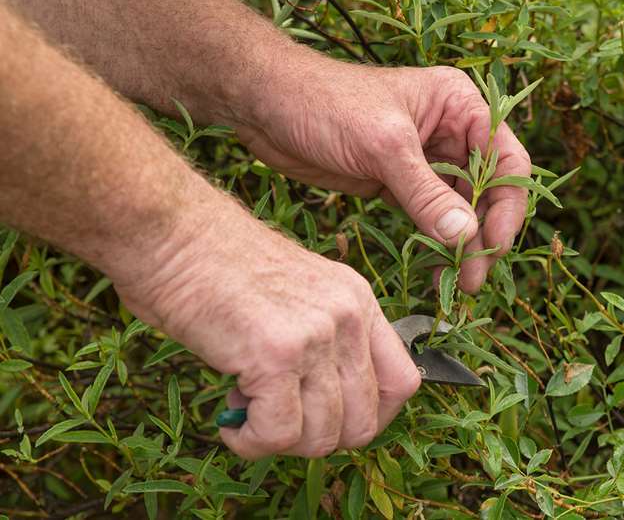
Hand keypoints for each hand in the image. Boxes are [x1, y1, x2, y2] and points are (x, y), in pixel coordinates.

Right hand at [115, 202, 421, 459]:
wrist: (171, 232)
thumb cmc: (216, 267)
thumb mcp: (296, 296)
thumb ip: (324, 343)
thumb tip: (327, 414)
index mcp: (358, 299)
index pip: (403, 383)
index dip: (370, 417)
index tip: (329, 422)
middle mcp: (347, 316)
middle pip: (365, 422)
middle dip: (318, 439)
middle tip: (275, 420)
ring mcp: (316, 334)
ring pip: (322, 437)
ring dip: (279, 442)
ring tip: (246, 411)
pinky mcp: (275, 354)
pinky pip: (278, 434)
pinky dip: (250, 442)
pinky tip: (229, 420)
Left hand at [237, 55, 530, 291]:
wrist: (265, 106)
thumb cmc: (325, 103)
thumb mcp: (383, 146)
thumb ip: (426, 193)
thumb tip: (467, 237)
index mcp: (460, 106)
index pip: (505, 159)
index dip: (508, 204)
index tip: (495, 244)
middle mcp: (452, 132)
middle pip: (488, 191)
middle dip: (484, 234)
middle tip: (474, 278)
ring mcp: (427, 161)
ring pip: (461, 211)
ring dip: (462, 247)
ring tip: (458, 284)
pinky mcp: (400, 185)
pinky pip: (431, 220)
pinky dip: (436, 245)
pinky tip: (435, 272)